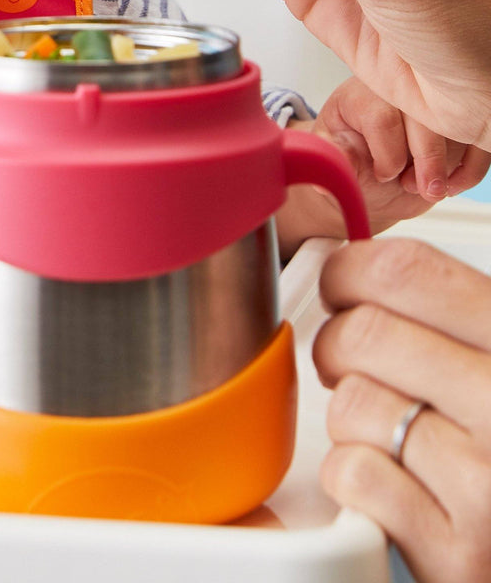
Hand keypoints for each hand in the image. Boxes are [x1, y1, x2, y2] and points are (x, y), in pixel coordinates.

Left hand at [276, 77, 490, 255]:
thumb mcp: (335, 157)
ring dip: (449, 164)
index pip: (383, 117)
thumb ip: (335, 158)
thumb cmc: (351, 159)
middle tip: (422, 188)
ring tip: (429, 186)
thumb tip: (338, 160)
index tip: (385, 175)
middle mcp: (398, 89)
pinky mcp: (457, 119)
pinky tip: (451, 185)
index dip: (388, 155)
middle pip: (426, 117)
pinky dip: (471, 168)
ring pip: (457, 127)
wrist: (372, 172)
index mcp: (361, 94)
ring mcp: (431, 101)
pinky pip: (479, 140)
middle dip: (428, 161)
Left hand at [314, 238, 490, 582]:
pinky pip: (353, 475)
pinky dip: (355, 479)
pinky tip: (398, 486)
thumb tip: (357, 263)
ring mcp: (488, 483)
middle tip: (351, 363)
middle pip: (363, 333)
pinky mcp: (458, 552)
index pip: (403, 270)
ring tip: (393, 434)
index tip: (342, 287)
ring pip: (352, 404)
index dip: (350, 271)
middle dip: (338, 346)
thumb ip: (448, 314)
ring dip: (352, 419)